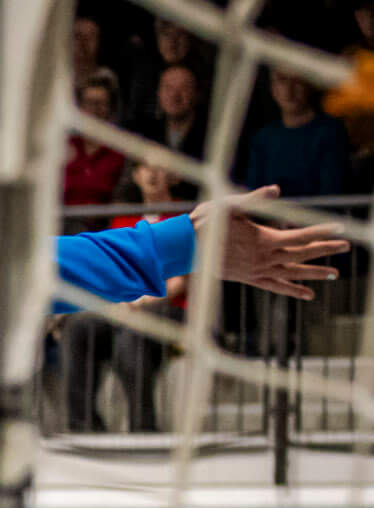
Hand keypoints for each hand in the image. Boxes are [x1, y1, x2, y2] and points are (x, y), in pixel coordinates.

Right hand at [196, 186, 348, 299]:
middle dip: (326, 250)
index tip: (340, 227)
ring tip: (335, 274)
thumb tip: (276, 191)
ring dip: (315, 273)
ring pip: (292, 273)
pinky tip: (307, 294)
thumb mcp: (228, 205)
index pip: (300, 235)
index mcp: (263, 239)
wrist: (183, 249)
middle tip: (347, 247)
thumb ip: (253, 199)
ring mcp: (257, 270)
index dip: (320, 231)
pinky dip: (293, 290)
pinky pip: (276, 286)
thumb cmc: (204, 224)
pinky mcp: (249, 278)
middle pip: (301, 254)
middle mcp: (264, 258)